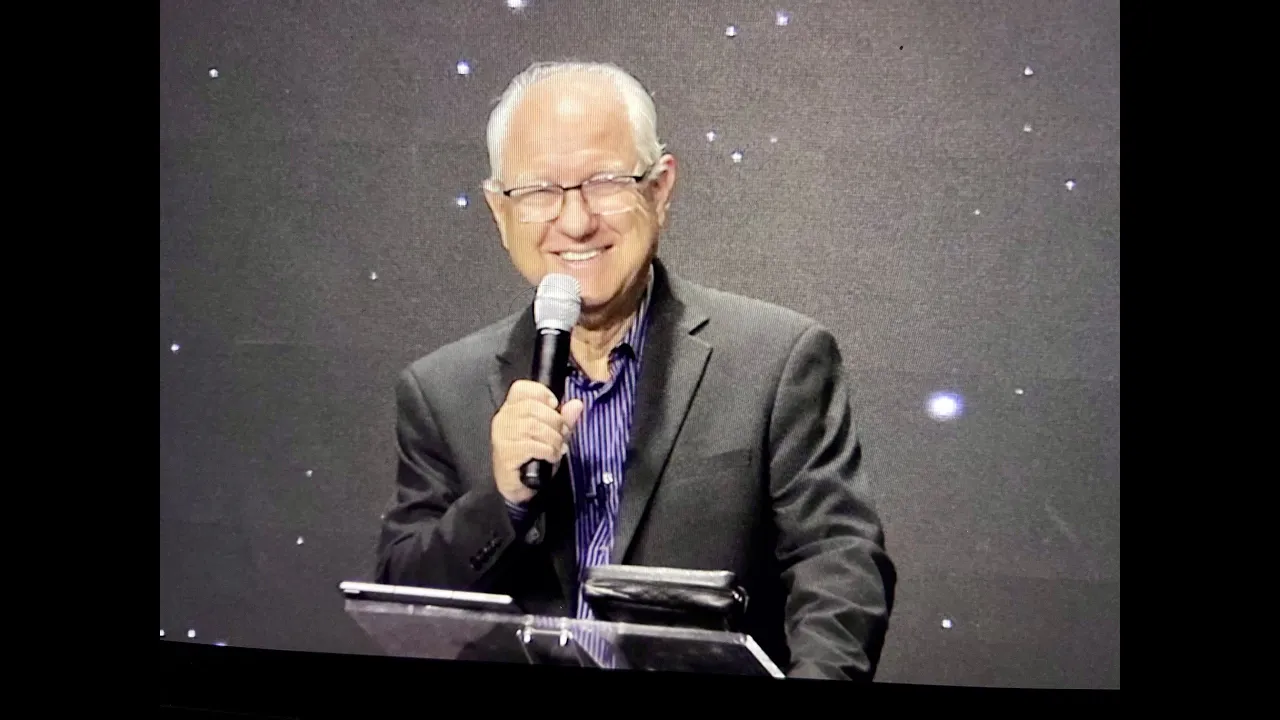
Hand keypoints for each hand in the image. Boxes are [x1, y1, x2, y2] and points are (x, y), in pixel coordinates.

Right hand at [490, 380, 584, 504]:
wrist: (518, 485)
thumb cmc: (533, 456)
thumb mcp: (552, 434)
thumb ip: (564, 418)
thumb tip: (577, 404)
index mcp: (511, 408)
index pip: (520, 388)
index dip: (541, 393)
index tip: (555, 406)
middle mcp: (503, 419)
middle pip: (532, 407)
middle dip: (555, 421)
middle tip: (562, 434)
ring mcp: (502, 436)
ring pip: (533, 426)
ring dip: (553, 438)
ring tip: (557, 448)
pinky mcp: (505, 453)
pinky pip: (532, 445)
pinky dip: (548, 451)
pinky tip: (551, 456)